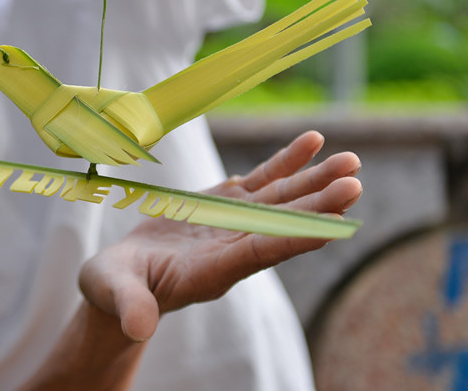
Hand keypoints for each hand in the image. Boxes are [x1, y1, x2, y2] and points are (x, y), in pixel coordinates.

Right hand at [78, 130, 361, 341]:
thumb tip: (138, 326)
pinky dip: (286, 162)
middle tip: (354, 181)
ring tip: (351, 159)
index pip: (258, 253)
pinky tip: (311, 142)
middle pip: (281, 224)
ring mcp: (231, 226)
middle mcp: (231, 249)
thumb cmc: (113, 289)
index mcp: (210, 271)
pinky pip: (262, 181)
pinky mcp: (222, 207)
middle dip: (318, 203)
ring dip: (314, 180)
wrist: (119, 281)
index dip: (293, 237)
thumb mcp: (115, 295)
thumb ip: (130, 305)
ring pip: (279, 200)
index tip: (332, 225)